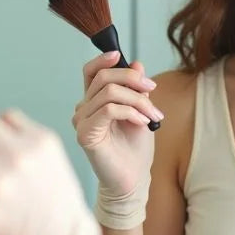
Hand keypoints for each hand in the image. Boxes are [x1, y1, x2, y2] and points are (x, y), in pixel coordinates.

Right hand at [71, 52, 159, 196]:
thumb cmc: (134, 150)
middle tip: (152, 89)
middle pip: (103, 77)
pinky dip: (131, 112)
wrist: (133, 180)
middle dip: (132, 80)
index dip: (103, 59)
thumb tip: (136, 64)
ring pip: (109, 93)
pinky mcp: (85, 134)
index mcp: (94, 102)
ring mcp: (82, 121)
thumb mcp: (140, 111)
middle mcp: (83, 109)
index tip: (120, 55)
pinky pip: (109, 110)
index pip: (91, 72)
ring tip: (153, 116)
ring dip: (138, 100)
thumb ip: (136, 89)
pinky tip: (142, 122)